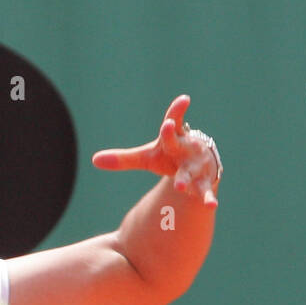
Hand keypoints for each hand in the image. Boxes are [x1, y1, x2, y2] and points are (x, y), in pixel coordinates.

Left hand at [92, 94, 221, 207]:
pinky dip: (208, 197)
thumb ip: (123, 159)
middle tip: (167, 127)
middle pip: (177, 143)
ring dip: (185, 179)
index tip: (184, 100)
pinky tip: (211, 205)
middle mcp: (186, 148)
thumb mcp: (146, 158)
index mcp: (173, 139)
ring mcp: (196, 165)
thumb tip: (94, 160)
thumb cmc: (169, 157)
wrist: (197, 166)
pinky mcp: (204, 182)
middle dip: (172, 137)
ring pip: (191, 171)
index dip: (176, 111)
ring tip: (179, 187)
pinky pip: (205, 190)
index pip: (173, 122)